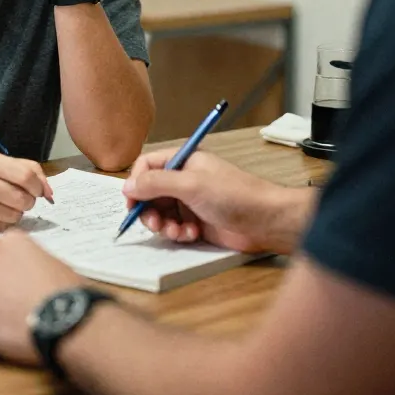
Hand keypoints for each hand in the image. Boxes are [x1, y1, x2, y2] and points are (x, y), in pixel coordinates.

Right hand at [0, 152, 54, 231]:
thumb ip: (28, 170)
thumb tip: (49, 193)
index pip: (26, 177)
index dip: (38, 187)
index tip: (37, 190)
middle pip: (21, 200)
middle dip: (28, 202)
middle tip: (22, 199)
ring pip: (12, 217)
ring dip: (16, 213)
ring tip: (6, 205)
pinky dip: (2, 222)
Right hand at [122, 150, 289, 252]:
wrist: (265, 221)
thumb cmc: (236, 194)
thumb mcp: (191, 184)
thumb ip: (156, 183)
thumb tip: (128, 185)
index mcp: (183, 160)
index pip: (147, 166)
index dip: (137, 182)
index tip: (132, 201)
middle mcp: (184, 179)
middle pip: (150, 192)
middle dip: (149, 209)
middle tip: (155, 222)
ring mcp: (190, 201)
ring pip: (160, 213)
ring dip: (164, 224)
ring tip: (177, 231)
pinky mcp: (196, 222)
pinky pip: (174, 228)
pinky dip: (178, 233)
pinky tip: (191, 234)